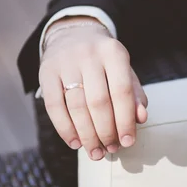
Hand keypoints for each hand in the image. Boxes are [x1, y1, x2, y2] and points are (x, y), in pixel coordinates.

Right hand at [38, 17, 147, 160]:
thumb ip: (135, 95)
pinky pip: (54, 107)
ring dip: (87, 135)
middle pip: (98, 102)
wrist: (73, 35)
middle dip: (105, 131)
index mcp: (114, 53)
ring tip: (95, 151)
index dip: (125, 121)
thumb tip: (140, 119)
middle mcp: (89, 54)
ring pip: (76, 107)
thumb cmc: (104, 62)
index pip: (121, 92)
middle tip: (110, 149)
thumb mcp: (124, 71)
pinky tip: (75, 143)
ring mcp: (65, 62)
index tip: (127, 141)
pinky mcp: (46, 72)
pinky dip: (65, 129)